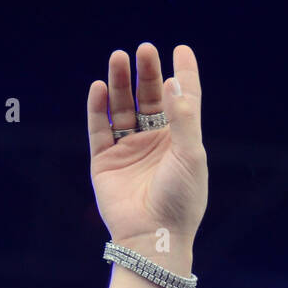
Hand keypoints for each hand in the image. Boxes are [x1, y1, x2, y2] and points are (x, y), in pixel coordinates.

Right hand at [87, 42, 207, 244]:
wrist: (153, 238)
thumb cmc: (179, 201)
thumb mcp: (190, 157)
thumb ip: (184, 119)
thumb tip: (173, 83)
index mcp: (180, 143)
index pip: (183, 101)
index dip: (184, 75)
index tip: (181, 49)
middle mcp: (155, 144)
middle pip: (150, 98)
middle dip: (147, 73)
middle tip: (144, 49)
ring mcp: (129, 151)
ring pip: (122, 108)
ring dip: (120, 83)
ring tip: (119, 57)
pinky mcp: (105, 162)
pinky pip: (99, 128)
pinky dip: (98, 107)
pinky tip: (99, 87)